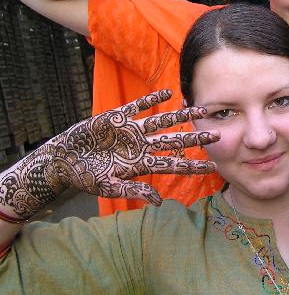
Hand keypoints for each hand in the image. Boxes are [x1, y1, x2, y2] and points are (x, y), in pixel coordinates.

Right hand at [0, 90, 218, 218]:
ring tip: (200, 109)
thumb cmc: (85, 176)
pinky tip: (166, 93)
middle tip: (218, 135)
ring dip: (181, 116)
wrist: (63, 159)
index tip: (212, 166)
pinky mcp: (116, 118)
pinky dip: (150, 99)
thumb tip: (158, 202)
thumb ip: (132, 191)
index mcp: (140, 164)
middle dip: (195, 138)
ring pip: (162, 121)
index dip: (192, 166)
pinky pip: (137, 106)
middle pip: (174, 141)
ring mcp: (131, 131)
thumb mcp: (108, 187)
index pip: (172, 165)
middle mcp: (141, 146)